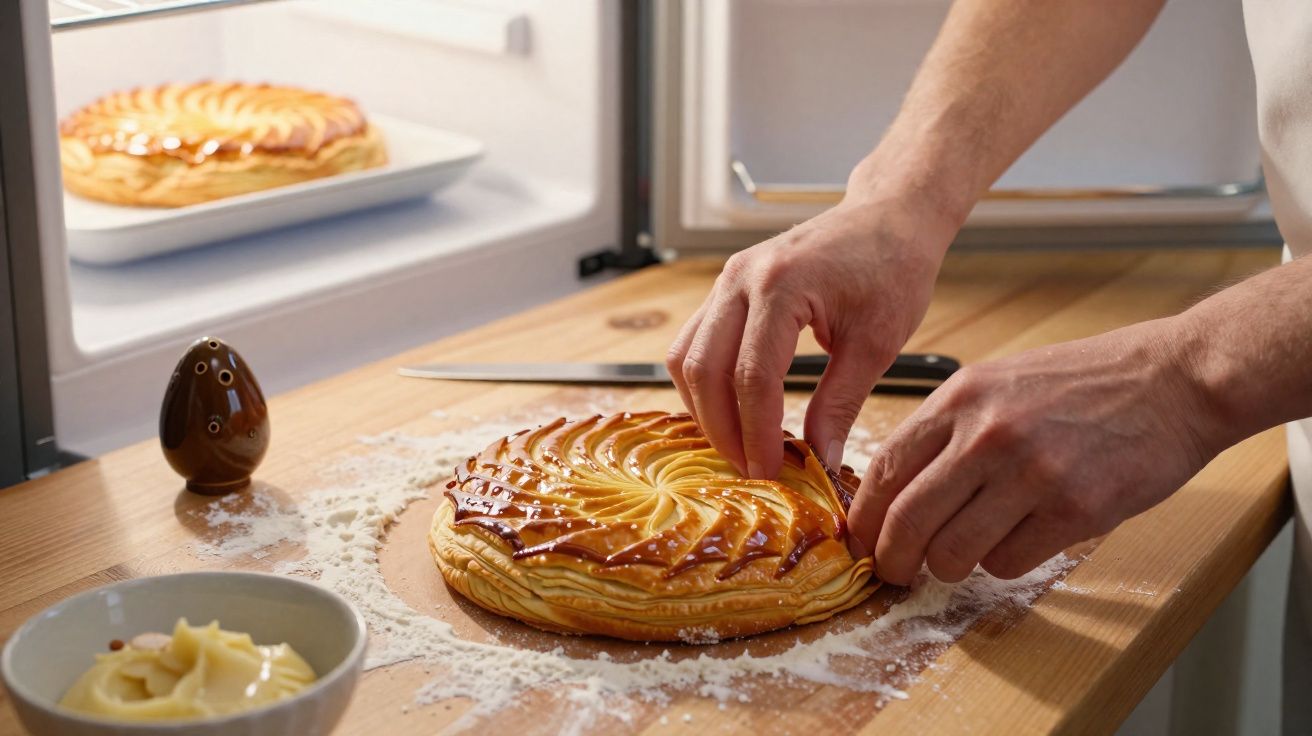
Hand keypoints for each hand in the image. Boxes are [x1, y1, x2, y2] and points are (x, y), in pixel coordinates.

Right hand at [666, 191, 957, 479]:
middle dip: (722, 428)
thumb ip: (841, 403)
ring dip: (704, 409)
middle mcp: (741, 278)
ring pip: (686, 357)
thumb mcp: (877, 343)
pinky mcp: (726, 288)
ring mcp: (727, 280)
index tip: (771, 472)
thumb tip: (820, 460)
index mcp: (781, 285)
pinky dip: (705, 384)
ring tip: (738, 446)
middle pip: (704, 369)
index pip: (752, 376)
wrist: (888, 217)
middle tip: (749, 469)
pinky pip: (694, 342)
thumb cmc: (892, 269)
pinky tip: (731, 413)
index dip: (757, 432)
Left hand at [845, 317, 1223, 583]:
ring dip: (948, 567)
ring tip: (961, 557)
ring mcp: (1031, 474)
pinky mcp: (1074, 510)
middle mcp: (987, 435)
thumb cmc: (1086, 382)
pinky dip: (1002, 564)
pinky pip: (1008, 563)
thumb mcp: (999, 382)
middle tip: (894, 573)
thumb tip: (896, 487)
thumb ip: (948, 428)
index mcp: (961, 399)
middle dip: (892, 559)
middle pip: (907, 519)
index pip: (884, 469)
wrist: (1175, 380)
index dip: (864, 517)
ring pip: (953, 552)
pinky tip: (1019, 541)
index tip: (861, 540)